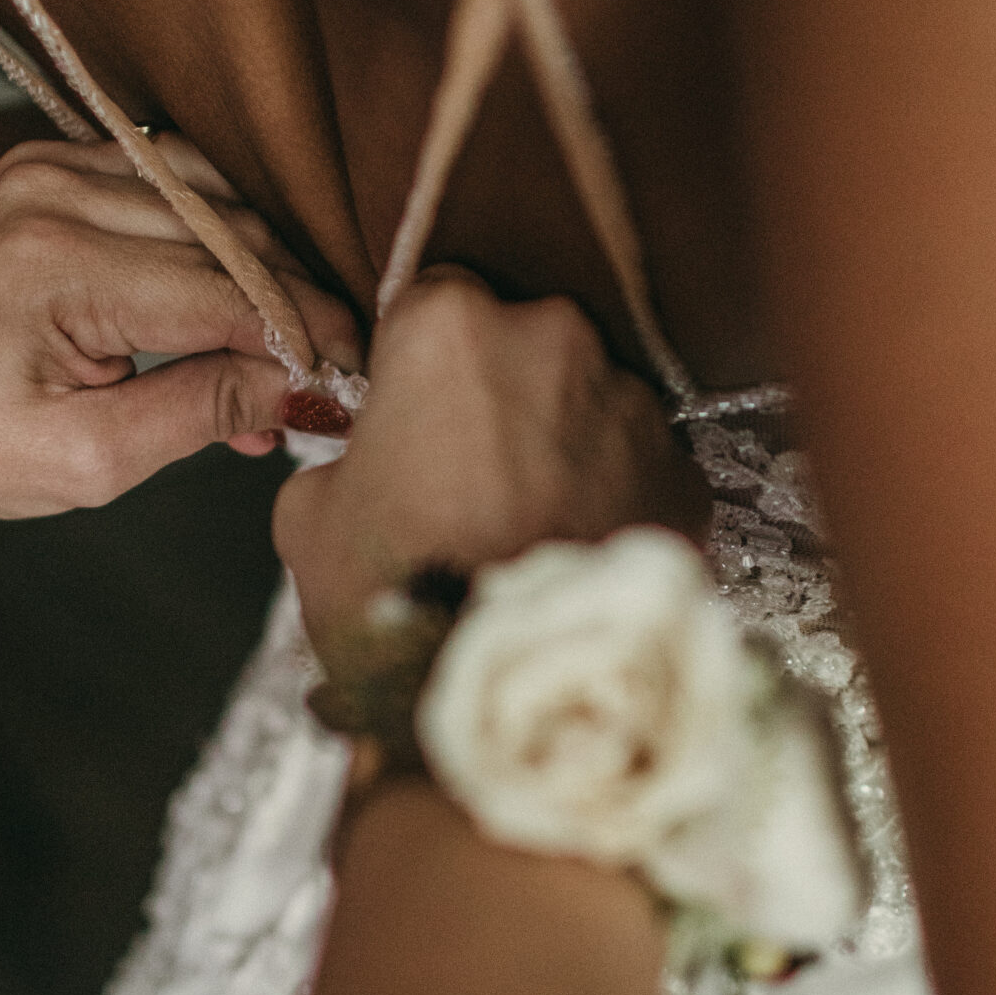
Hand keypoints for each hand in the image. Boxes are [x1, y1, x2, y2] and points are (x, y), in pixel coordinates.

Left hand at [0, 136, 361, 517]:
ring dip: (266, 268)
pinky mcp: (56, 162)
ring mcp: (51, 165)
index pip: (223, 294)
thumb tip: (301, 391)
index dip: (303, 340)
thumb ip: (198, 416)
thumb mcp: (84, 463)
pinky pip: (177, 181)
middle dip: (296, 307)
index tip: (355, 382)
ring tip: (286, 347)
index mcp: (53, 268)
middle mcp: (52, 194)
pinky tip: (237, 299)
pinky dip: (222, 235)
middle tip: (336, 375)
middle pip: (231, 236)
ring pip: (216, 199)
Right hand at [274, 270, 707, 652]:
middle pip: (524, 343)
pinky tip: (573, 556)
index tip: (414, 415)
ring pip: (589, 404)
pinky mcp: (685, 475)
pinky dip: (615, 501)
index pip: (434, 302)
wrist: (504, 692)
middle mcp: (555, 337)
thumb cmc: (393, 595)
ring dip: (562, 447)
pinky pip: (641, 469)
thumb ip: (343, 456)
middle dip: (500, 398)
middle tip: (468, 481)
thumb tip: (366, 460)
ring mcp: (631, 404)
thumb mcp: (310, 516)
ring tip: (525, 528)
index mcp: (451, 324)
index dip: (421, 364)